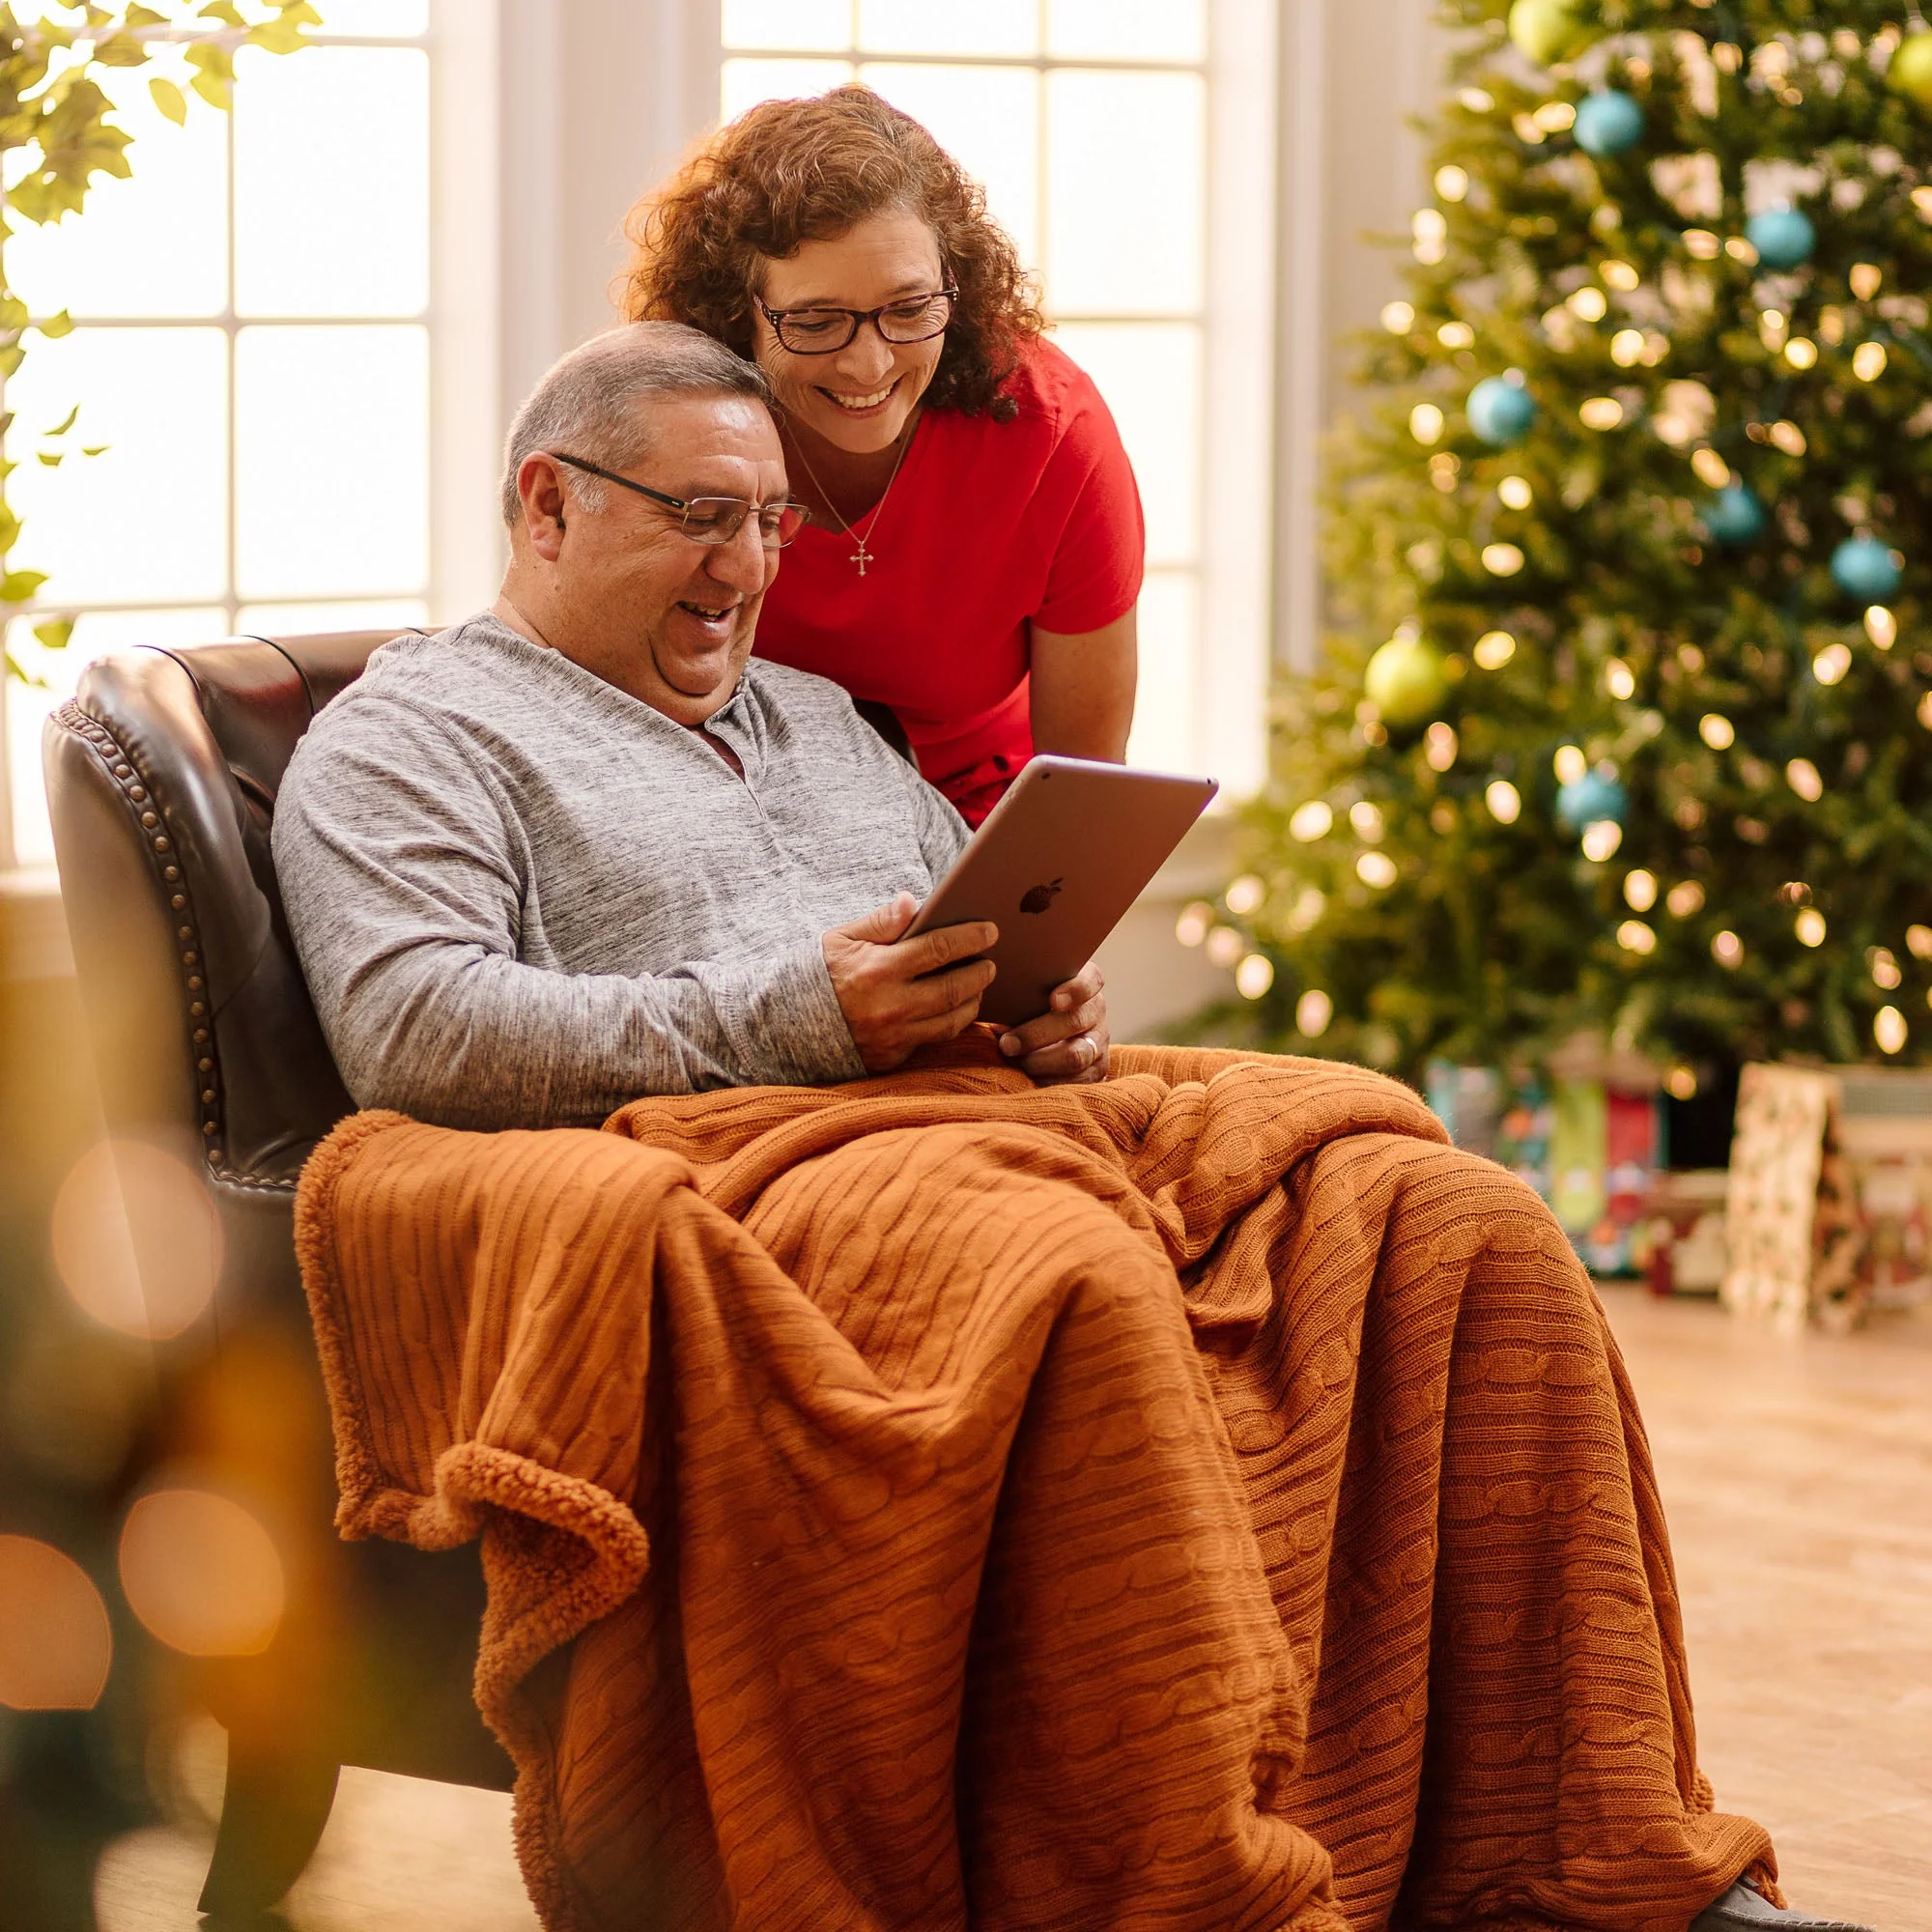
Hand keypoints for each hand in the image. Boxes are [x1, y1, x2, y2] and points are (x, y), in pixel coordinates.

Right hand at [824, 893, 998, 1072]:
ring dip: (973, 1001)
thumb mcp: (842, 939)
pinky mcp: (892, 1058)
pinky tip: (957, 1009)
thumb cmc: (820, 974)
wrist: (788, 1024)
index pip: (939, 949)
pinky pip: (933, 1040)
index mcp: (879, 970)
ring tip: (978, 986)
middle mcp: (891, 1006)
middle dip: (981, 973)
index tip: (990, 931)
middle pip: (955, 989)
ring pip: (951, 1021)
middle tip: (991, 962)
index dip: (971, 938)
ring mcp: (893, 1037)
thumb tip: (913, 902)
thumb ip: (882, 921)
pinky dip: (950, 1023)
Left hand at [996, 960, 1108, 1085]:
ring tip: (1016, 1063)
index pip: (1091, 980)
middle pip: (1075, 1021)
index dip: (1075, 990)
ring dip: (1042, 1062)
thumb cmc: (1028, 1007)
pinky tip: (1028, 1080)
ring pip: (1077, 1055)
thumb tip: (996, 1015)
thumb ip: (1019, 997)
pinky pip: (1078, 1081)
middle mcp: (1096, 1011)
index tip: (1053, 1000)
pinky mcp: (1096, 1070)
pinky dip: (1050, 1081)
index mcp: (1084, 983)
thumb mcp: (1028, 995)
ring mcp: (1098, 1042)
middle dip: (1038, 1034)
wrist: (1046, 1035)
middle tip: (1007, 1044)